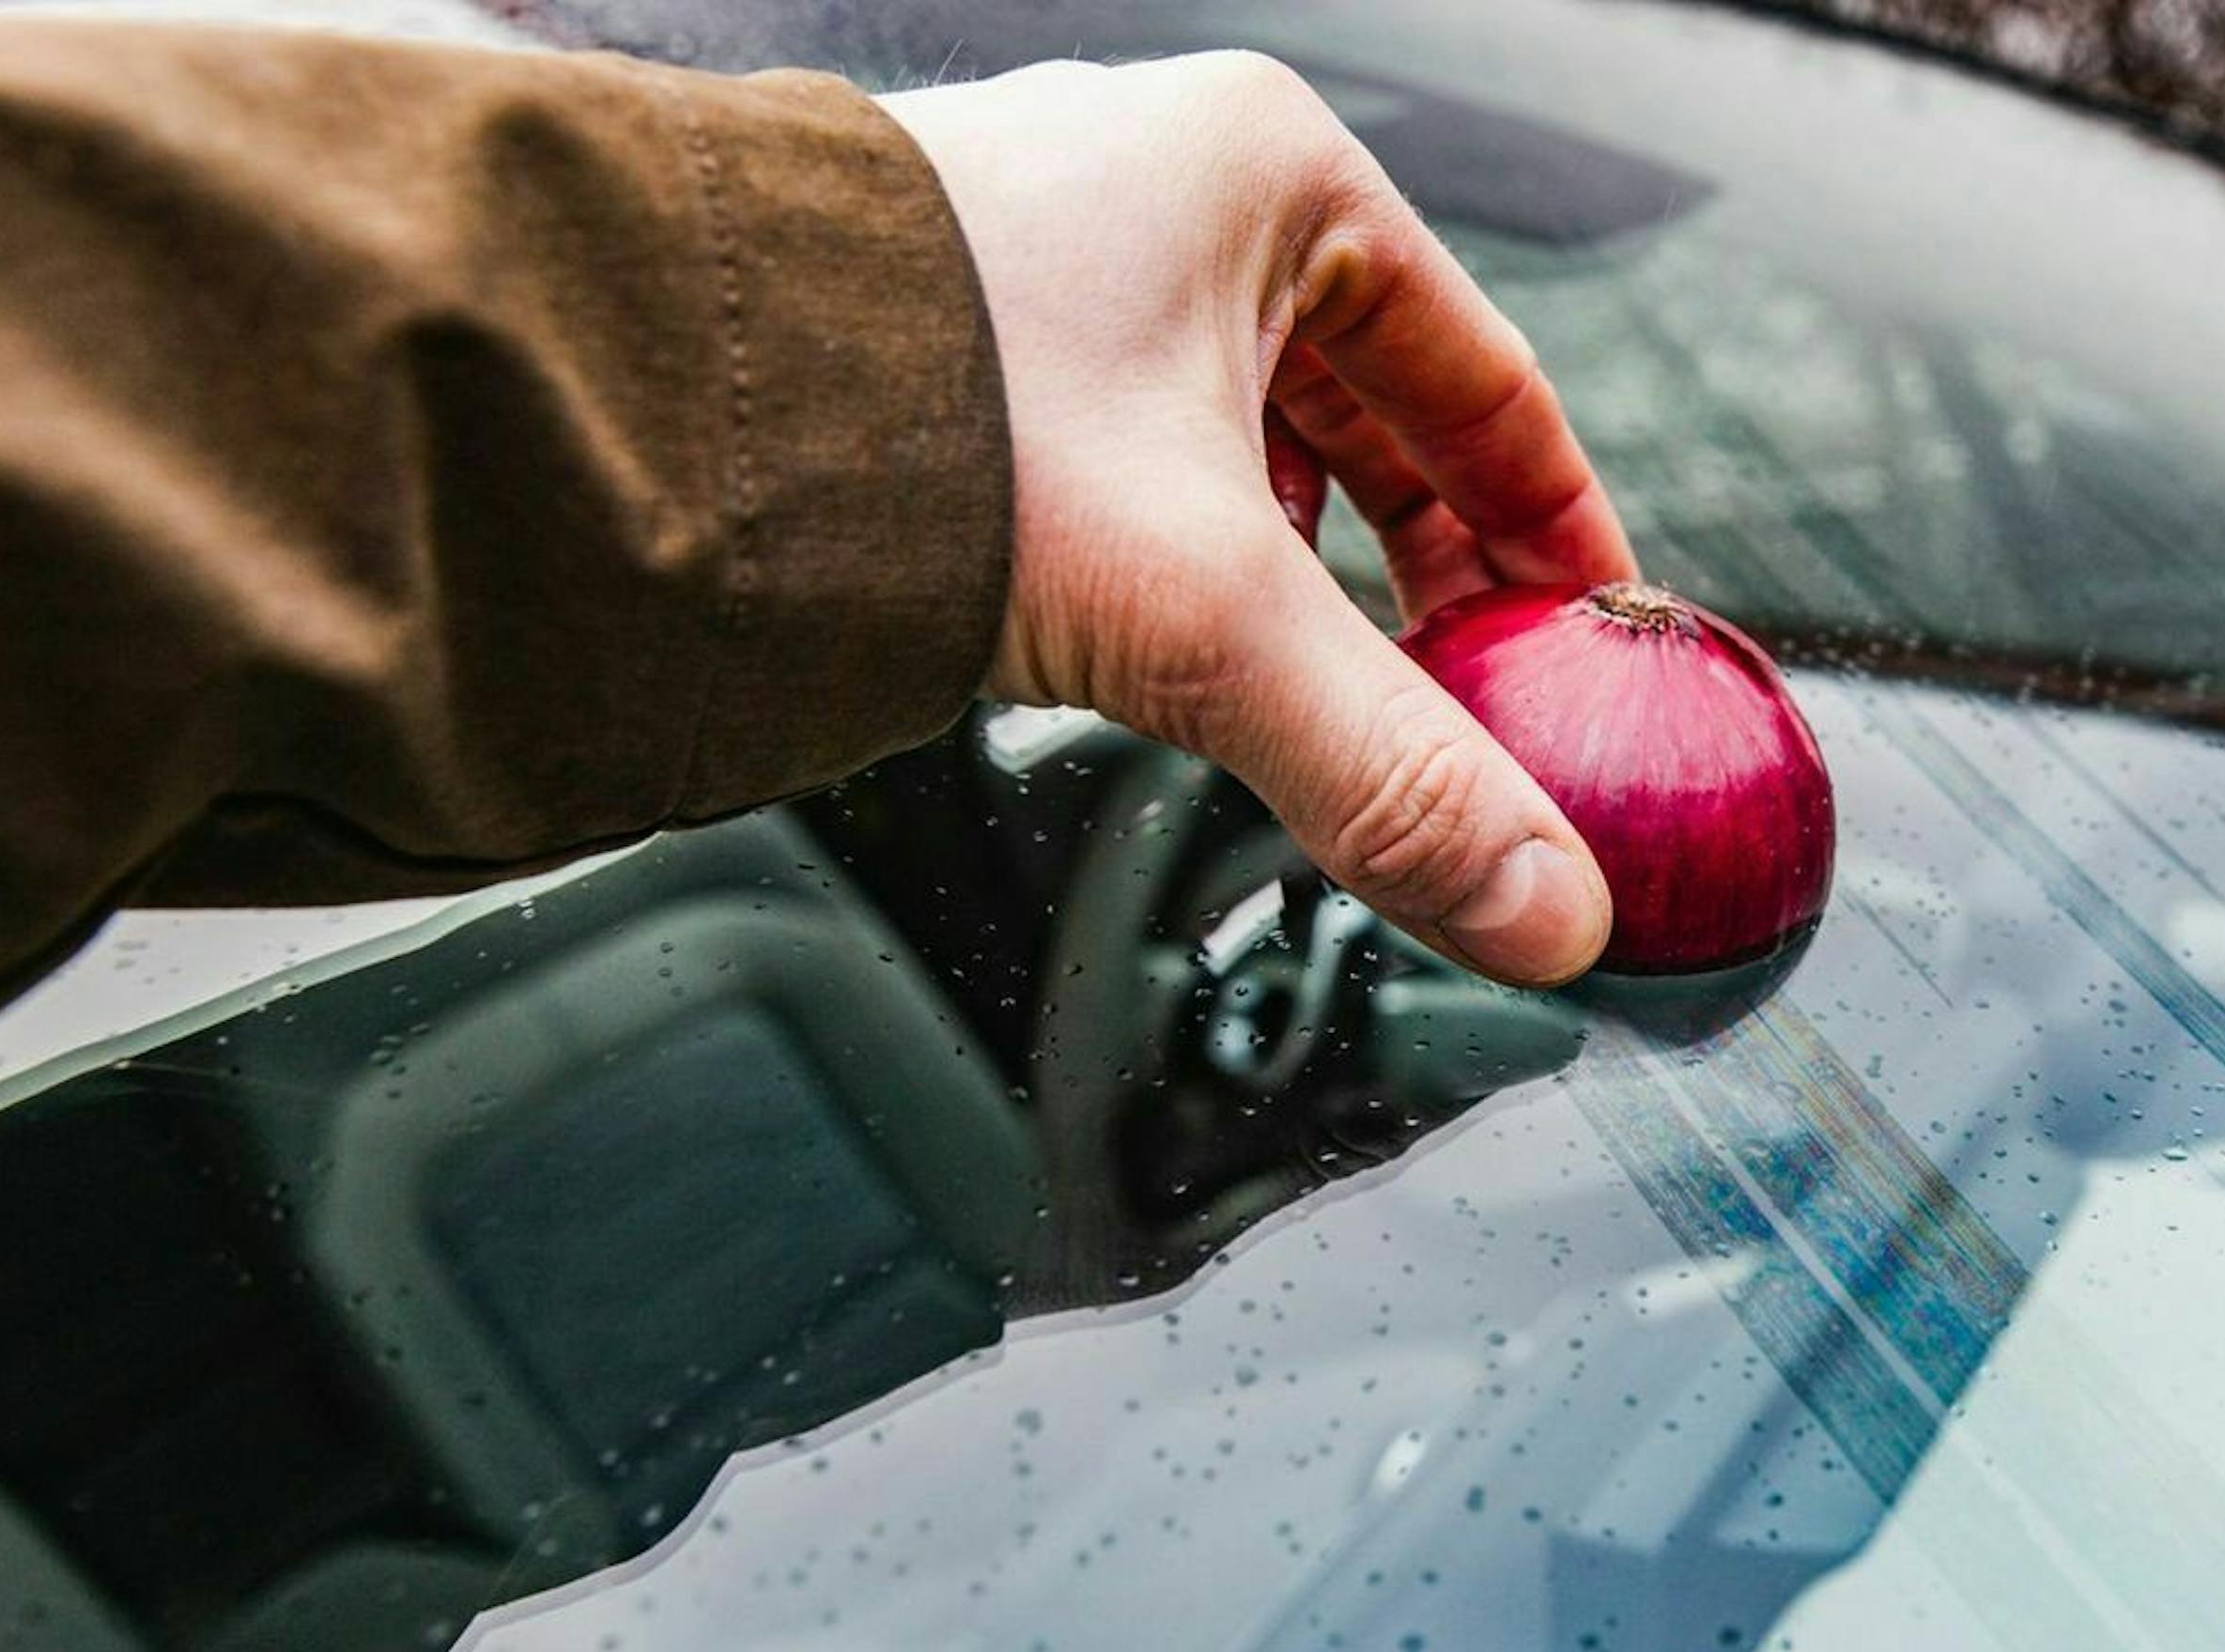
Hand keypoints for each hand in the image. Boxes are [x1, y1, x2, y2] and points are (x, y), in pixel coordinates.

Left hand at [881, 55, 1634, 986]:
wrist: (635, 402)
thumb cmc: (915, 411)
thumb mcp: (1211, 613)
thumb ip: (1393, 771)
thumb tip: (1543, 908)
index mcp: (1267, 171)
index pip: (1487, 373)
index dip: (1555, 529)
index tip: (1588, 640)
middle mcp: (1161, 188)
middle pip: (1372, 412)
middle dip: (1424, 573)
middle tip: (1476, 702)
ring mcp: (1049, 259)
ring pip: (1242, 442)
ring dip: (1297, 577)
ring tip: (1330, 693)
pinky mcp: (954, 343)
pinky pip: (1129, 462)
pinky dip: (1178, 561)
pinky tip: (1178, 648)